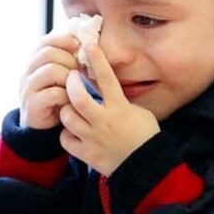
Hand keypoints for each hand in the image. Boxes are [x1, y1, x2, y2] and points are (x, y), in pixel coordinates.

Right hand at [19, 29, 80, 129]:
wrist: (41, 131)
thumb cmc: (57, 101)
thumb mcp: (60, 78)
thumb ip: (66, 61)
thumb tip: (84, 43)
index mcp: (34, 64)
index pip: (45, 41)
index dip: (62, 39)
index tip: (78, 45)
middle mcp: (27, 73)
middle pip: (48, 53)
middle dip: (69, 59)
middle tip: (80, 71)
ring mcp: (27, 89)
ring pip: (51, 70)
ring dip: (69, 77)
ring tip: (76, 87)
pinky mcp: (32, 105)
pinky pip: (54, 93)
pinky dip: (67, 95)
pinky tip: (70, 101)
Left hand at [59, 42, 159, 176]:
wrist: (147, 169)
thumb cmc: (145, 137)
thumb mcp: (139, 112)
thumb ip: (121, 100)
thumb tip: (107, 85)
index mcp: (120, 108)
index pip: (107, 79)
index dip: (97, 59)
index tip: (89, 44)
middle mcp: (105, 121)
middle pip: (78, 97)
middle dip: (71, 84)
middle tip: (70, 78)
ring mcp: (93, 138)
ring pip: (67, 117)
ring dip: (66, 109)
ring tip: (70, 107)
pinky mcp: (87, 154)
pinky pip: (65, 139)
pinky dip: (66, 134)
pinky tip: (72, 131)